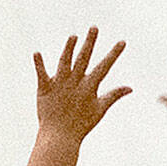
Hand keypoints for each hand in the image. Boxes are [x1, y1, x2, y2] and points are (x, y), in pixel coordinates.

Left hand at [32, 28, 129, 146]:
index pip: (104, 67)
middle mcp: (74, 83)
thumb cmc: (81, 125)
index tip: (122, 41)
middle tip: (94, 27)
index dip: (113, 54)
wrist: (60, 138)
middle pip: (83, 59)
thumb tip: (130, 87)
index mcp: (89, 87)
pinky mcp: (45, 89)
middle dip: (89, 43)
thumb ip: (114, 95)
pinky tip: (36, 53)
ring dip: (68, 49)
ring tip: (73, 36)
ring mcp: (60, 85)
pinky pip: (41, 74)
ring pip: (64, 63)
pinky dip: (39, 64)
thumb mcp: (100, 109)